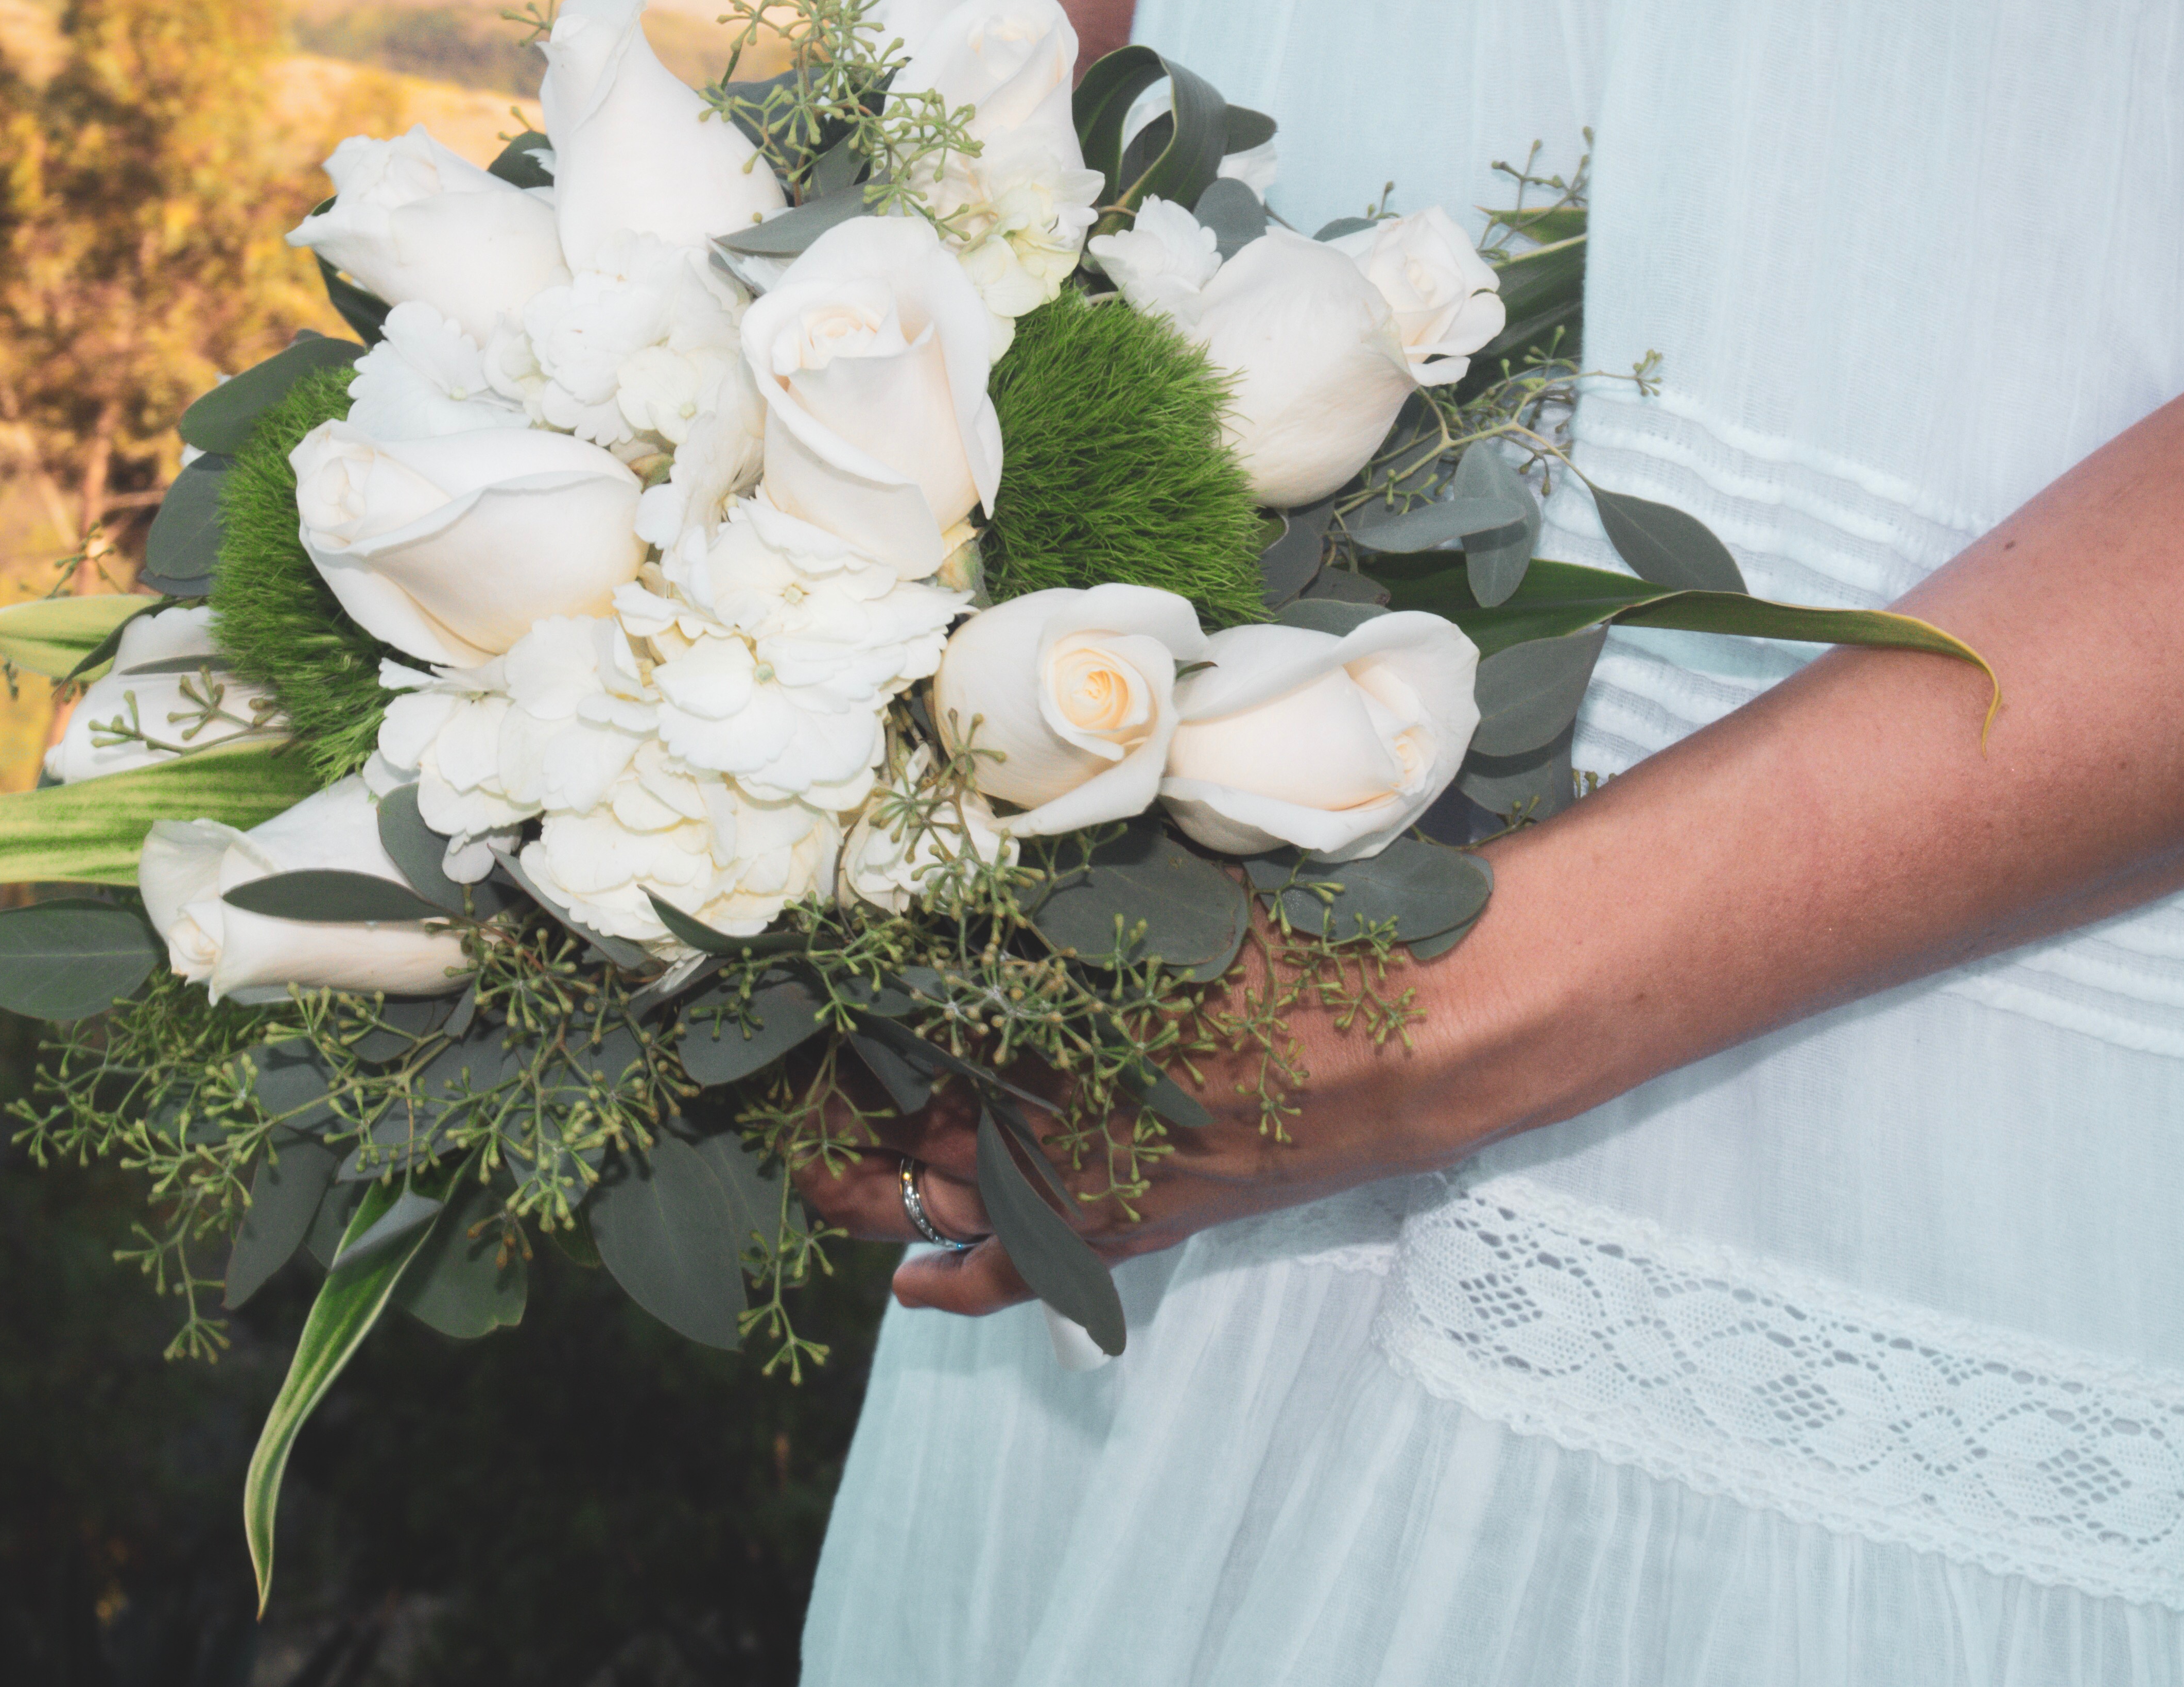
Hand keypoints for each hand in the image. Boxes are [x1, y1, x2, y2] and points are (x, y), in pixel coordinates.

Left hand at [789, 908, 1527, 1318]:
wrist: (1415, 1039)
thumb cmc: (1293, 949)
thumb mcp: (1149, 912)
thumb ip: (1043, 916)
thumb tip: (942, 899)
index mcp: (1038, 1042)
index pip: (885, 1049)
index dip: (817, 1041)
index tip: (768, 1015)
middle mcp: (1045, 1129)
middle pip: (896, 1128)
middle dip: (832, 1108)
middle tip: (771, 1087)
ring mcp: (1083, 1190)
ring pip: (937, 1199)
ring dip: (873, 1177)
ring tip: (816, 1154)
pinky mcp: (1131, 1223)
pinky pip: (1018, 1271)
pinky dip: (957, 1278)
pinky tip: (912, 1284)